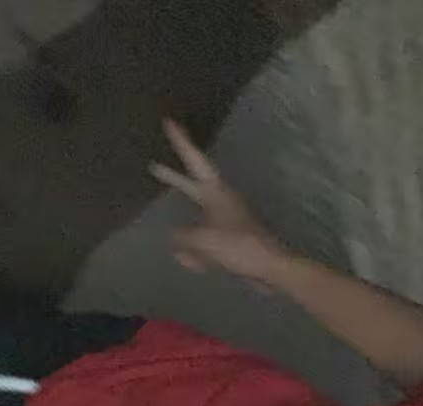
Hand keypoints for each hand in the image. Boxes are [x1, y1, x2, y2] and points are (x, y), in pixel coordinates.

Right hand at [150, 119, 290, 282]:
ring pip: (195, 218)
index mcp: (215, 192)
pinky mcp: (228, 239)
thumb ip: (184, 236)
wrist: (268, 266)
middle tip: (154, 166)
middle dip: (173, 179)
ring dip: (185, 227)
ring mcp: (224, 220)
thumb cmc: (239, 246)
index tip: (170, 123)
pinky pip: (203, 241)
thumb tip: (175, 239)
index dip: (181, 143)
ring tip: (175, 240)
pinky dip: (196, 251)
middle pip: (190, 185)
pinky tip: (191, 262)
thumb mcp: (204, 239)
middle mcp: (219, 201)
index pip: (194, 162)